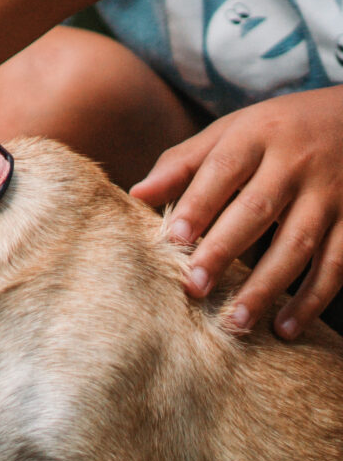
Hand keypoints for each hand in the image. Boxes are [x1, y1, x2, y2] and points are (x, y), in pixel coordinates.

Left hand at [130, 88, 342, 338]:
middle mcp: (296, 163)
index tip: (174, 239)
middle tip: (195, 287)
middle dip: (225, 249)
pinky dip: (313, 299)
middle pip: (258, 209)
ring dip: (267, 285)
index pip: (223, 170)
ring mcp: (331, 193)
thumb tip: (137, 194)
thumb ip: (184, 162)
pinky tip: (285, 327)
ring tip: (236, 322)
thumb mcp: (233, 132)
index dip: (199, 204)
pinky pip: (337, 263)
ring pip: (299, 243)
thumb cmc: (276, 132)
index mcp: (257, 137)